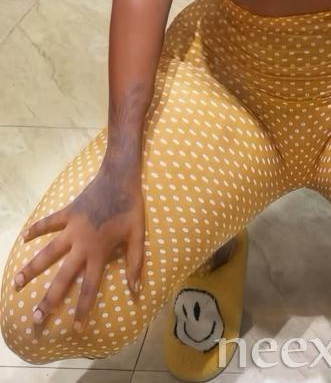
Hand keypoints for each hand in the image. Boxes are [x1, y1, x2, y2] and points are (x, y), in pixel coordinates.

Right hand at [12, 163, 144, 332]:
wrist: (119, 178)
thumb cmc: (130, 208)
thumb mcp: (138, 235)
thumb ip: (136, 263)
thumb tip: (135, 290)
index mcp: (99, 252)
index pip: (89, 287)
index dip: (83, 309)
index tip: (76, 329)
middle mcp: (81, 244)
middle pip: (62, 277)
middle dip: (49, 300)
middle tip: (36, 319)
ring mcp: (71, 228)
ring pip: (47, 253)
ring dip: (31, 268)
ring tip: (16, 283)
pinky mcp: (67, 212)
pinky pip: (48, 222)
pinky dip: (36, 228)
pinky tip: (23, 237)